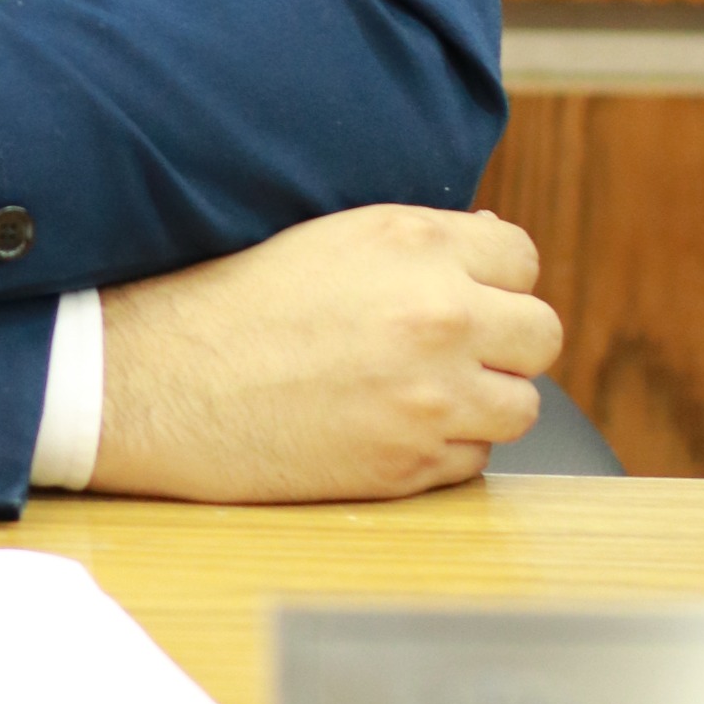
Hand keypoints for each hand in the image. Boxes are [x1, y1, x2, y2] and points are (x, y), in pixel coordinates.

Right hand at [89, 206, 563, 502]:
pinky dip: (444, 450)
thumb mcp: (330, 238)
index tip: (468, 297)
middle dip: (506, 344)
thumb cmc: (229, 303)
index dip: (495, 281)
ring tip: (421, 394)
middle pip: (541, 335)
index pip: (522, 261)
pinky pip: (474, 461)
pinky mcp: (409, 464)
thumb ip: (421, 243)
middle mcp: (438, 316)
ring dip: (483, 402)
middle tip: (455, 351)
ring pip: (521, 407)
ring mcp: (430, 396)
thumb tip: (493, 249)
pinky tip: (387, 429)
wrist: (161, 383)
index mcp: (415, 245)